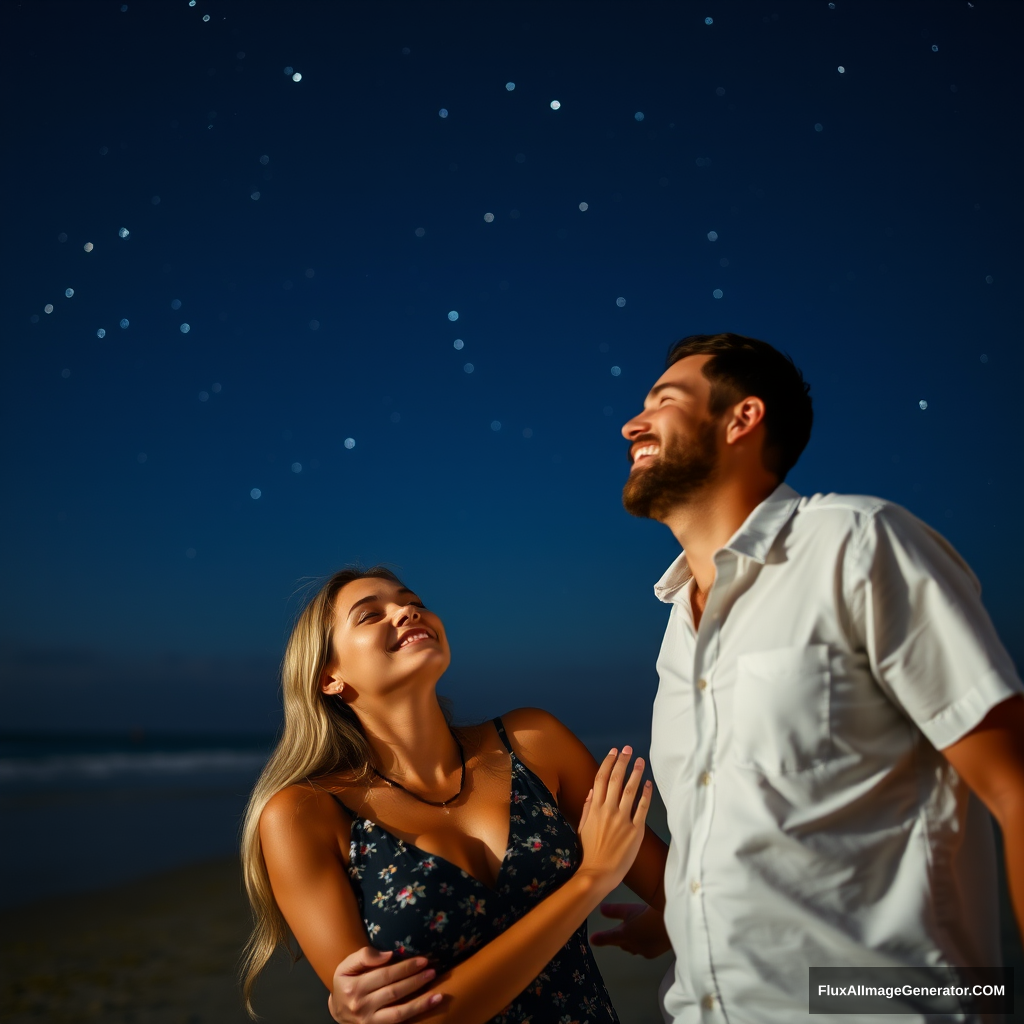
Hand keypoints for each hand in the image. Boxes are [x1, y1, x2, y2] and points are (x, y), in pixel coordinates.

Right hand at [328, 946, 442, 1023]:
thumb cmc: (346, 984)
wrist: (338, 1011)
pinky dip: (415, 1015)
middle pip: (394, 992)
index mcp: (354, 988)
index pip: (384, 975)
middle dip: (415, 981)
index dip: (405, 967)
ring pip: (398, 1012)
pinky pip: (398, 1023)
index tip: (422, 960)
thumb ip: (364, 956)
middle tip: (432, 971)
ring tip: (438, 993)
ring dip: (420, 1002)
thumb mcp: (347, 966)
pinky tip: (430, 1006)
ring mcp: (369, 1022)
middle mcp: (361, 1006)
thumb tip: (389, 955)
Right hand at [577, 747, 651, 892]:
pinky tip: (649, 784)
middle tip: (629, 749)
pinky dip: (646, 794)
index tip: (614, 751)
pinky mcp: (635, 830)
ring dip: (636, 773)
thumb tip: (592, 790)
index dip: (608, 763)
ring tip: (641, 761)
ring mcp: (622, 819)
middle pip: (616, 780)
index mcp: (594, 808)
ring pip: (630, 790)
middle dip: (623, 762)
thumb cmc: (588, 852)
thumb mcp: (582, 827)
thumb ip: (588, 808)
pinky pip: (642, 808)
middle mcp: (608, 810)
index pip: (601, 779)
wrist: (597, 873)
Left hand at [591, 902, 671, 957]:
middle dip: (620, 939)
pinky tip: (648, 936)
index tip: (592, 940)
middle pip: (624, 944)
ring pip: (634, 947)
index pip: (610, 938)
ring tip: (635, 932)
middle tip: (619, 931)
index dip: (602, 938)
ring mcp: (645, 950)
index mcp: (625, 934)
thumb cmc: (650, 914)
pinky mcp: (655, 952)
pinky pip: (645, 949)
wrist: (675, 925)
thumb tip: (600, 909)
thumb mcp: (631, 908)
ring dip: (632, 942)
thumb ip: (615, 910)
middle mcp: (633, 946)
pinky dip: (644, 943)